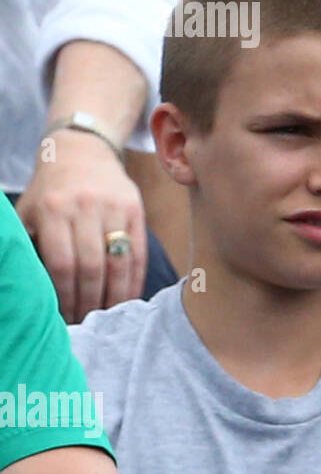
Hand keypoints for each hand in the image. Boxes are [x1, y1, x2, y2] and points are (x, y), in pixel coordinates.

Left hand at [16, 130, 146, 322]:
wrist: (83, 152)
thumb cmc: (50, 191)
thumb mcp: (28, 211)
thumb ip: (28, 245)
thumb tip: (29, 291)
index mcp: (53, 209)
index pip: (60, 263)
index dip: (62, 295)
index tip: (63, 317)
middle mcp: (85, 207)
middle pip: (90, 266)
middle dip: (88, 300)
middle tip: (85, 321)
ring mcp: (114, 207)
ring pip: (117, 262)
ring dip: (114, 294)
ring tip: (107, 315)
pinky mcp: (136, 209)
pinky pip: (138, 252)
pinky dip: (134, 279)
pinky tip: (128, 297)